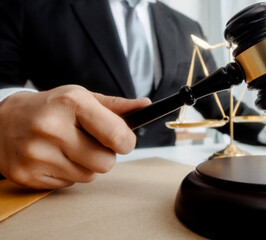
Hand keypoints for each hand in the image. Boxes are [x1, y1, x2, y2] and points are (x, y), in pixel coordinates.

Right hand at [0, 85, 149, 188]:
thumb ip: (115, 106)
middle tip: (89, 142)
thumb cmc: (49, 108)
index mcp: (70, 104)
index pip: (117, 135)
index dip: (126, 142)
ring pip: (89, 176)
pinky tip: (54, 157)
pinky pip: (68, 184)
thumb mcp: (80, 98)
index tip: (122, 140)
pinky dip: (67, 174)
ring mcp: (37, 153)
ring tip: (69, 148)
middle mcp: (52, 129)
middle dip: (104, 155)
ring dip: (86, 165)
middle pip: (106, 162)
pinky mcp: (27, 174)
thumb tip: (145, 106)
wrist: (1, 122)